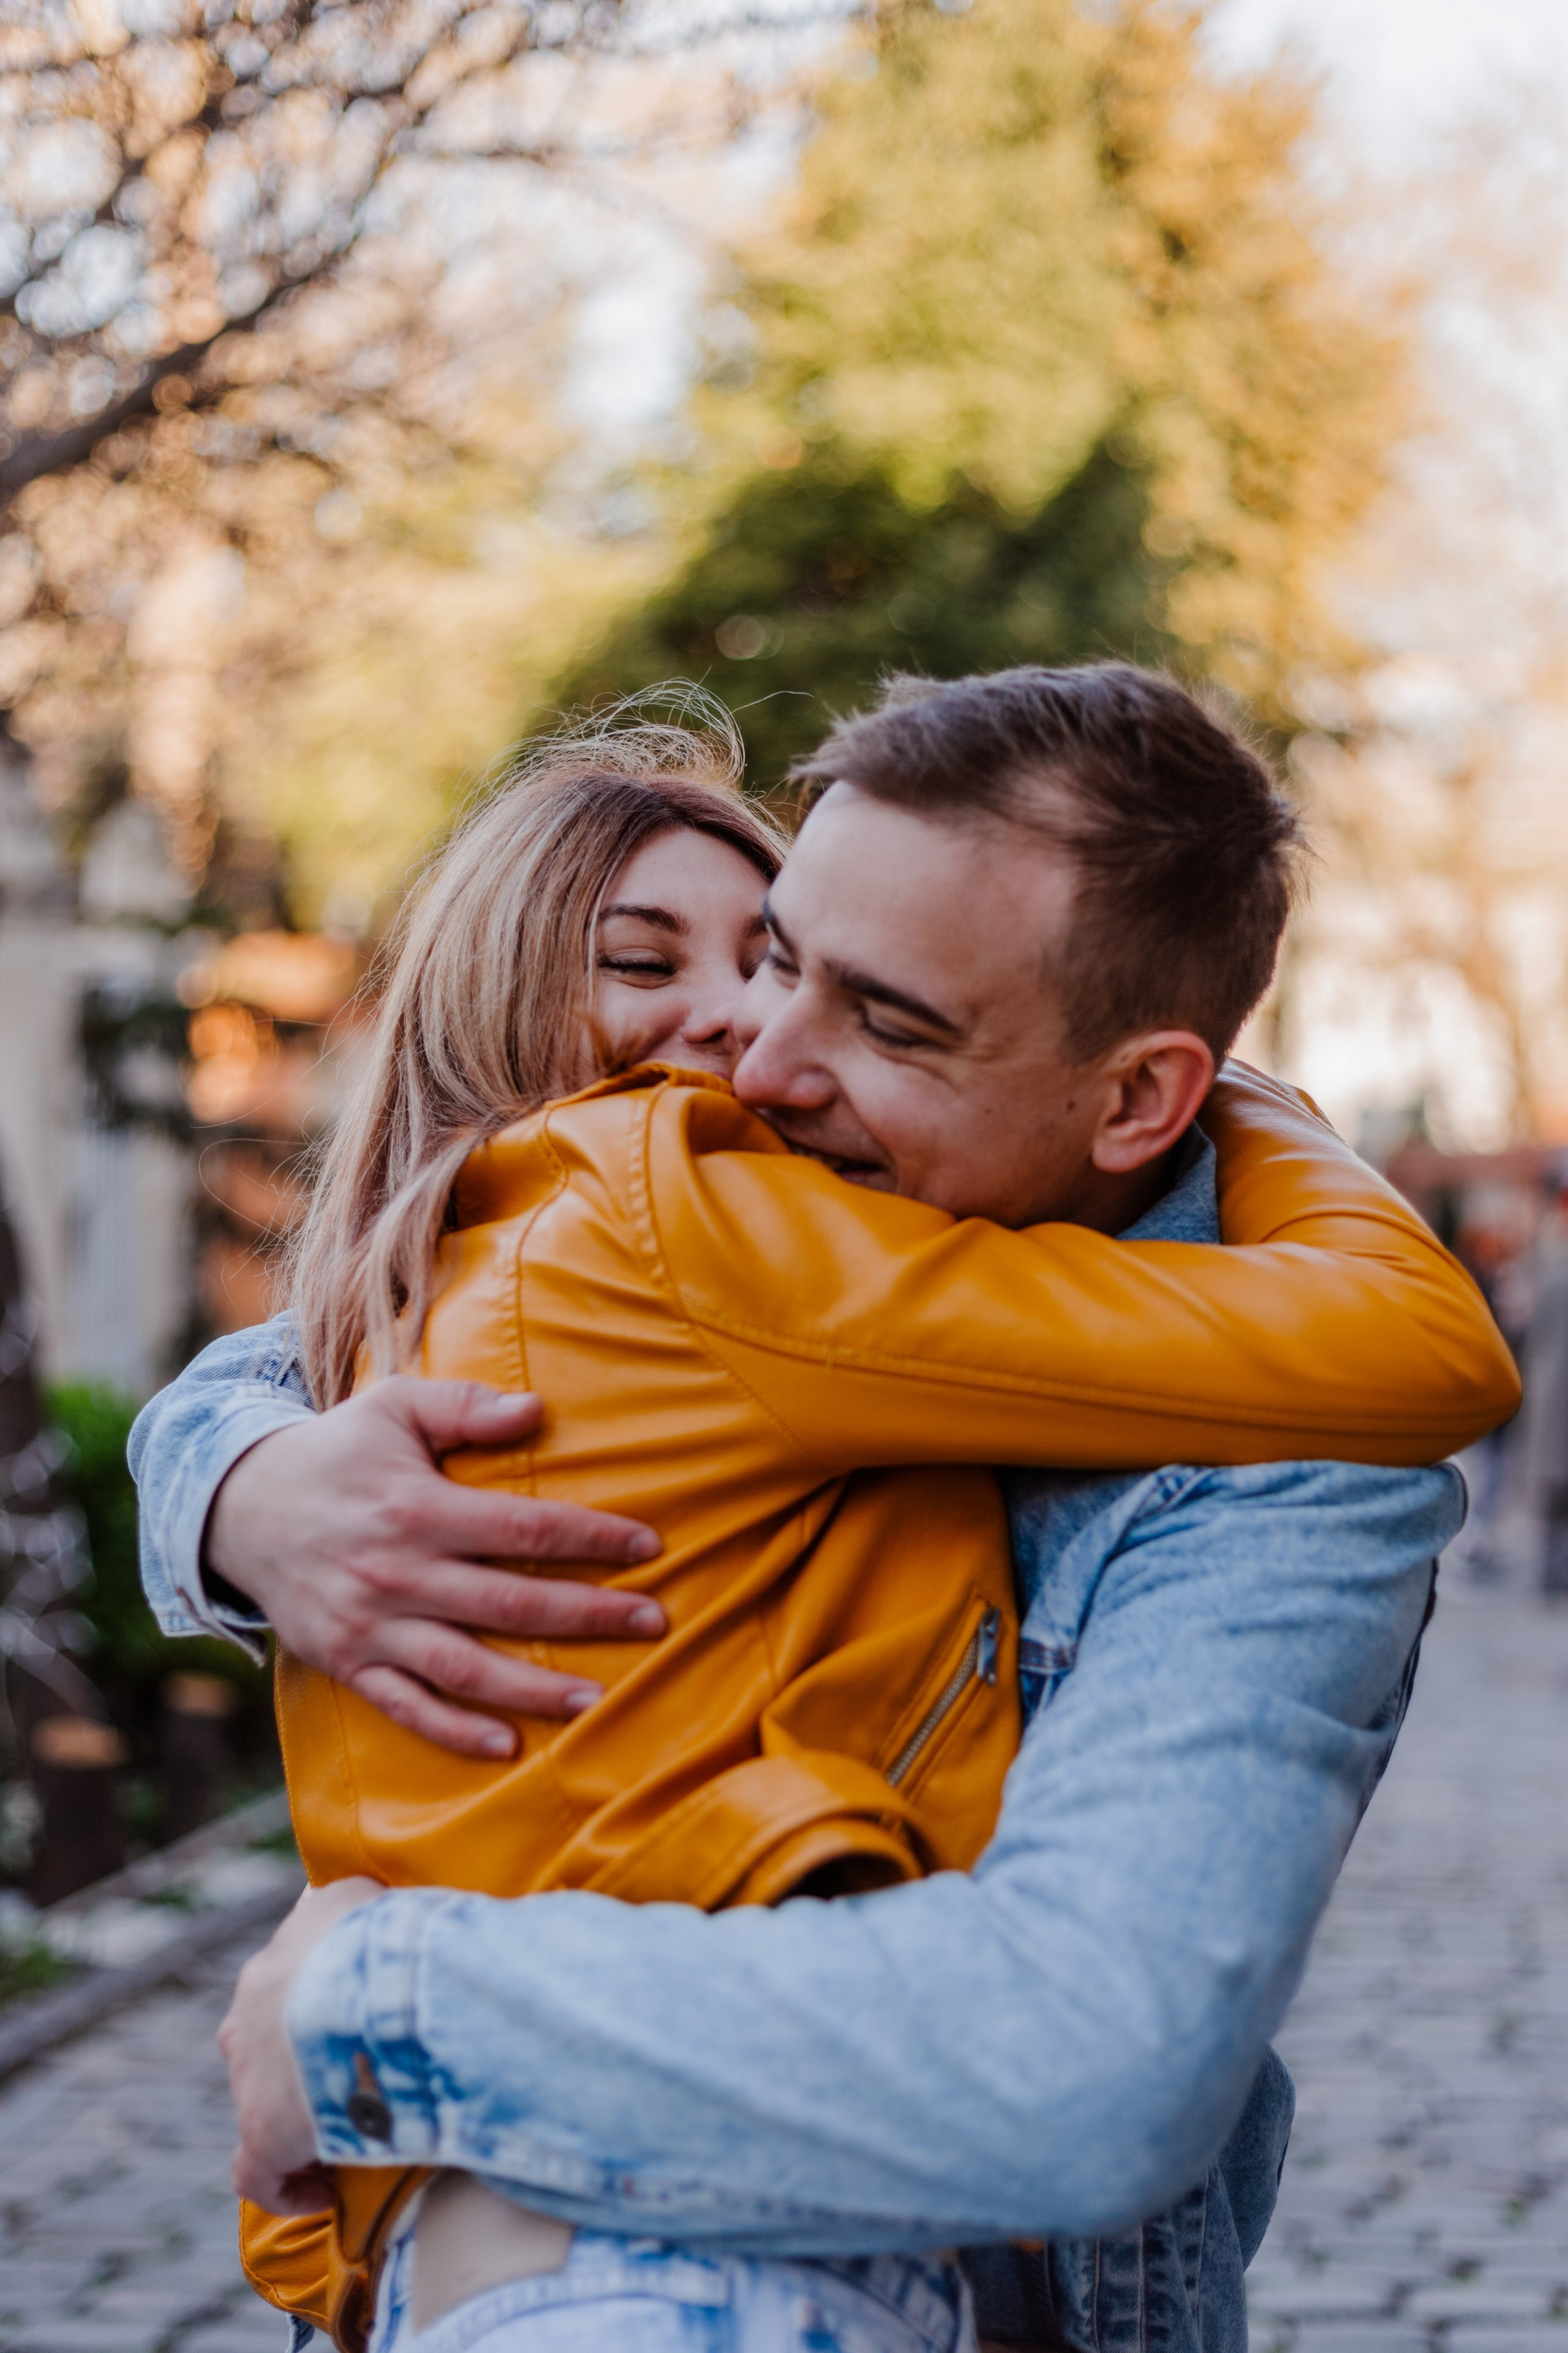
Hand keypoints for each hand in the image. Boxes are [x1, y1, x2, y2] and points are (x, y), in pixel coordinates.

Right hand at [206, 1380, 663, 1757]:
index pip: (522, 1527)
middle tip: (656, 1622)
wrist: (239, 1507)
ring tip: (597, 1700)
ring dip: (533, 1689)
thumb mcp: (394, 1407)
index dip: (591, 1537)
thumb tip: (537, 1410)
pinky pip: (406, 1707)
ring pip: (464, 1667)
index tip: (649, 1546)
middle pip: (508, 1602)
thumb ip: (466, 1407)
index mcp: (416, 1509)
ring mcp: (369, 1625)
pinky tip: (507, 1746)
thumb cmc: (339, 1451)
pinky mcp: (346, 1662)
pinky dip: (455, 1731)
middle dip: (588, 1614)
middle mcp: (396, 1573)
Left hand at [220, 1877, 383, 2215]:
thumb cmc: (389, 1936)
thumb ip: (362, 1909)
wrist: (374, 1986)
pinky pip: (257, 2172)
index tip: (362, 2027)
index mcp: (283, 1951)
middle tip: (361, 2080)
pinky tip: (325, 2193)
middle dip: (307, 2062)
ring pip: (262, 2100)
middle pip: (269, 2039)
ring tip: (355, 2133)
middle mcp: (252, 2006)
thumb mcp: (371, 1899)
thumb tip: (381, 1919)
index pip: (292, 1979)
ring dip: (301, 2116)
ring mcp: (248, 2072)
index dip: (324, 2007)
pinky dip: (287, 2184)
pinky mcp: (260, 2131)